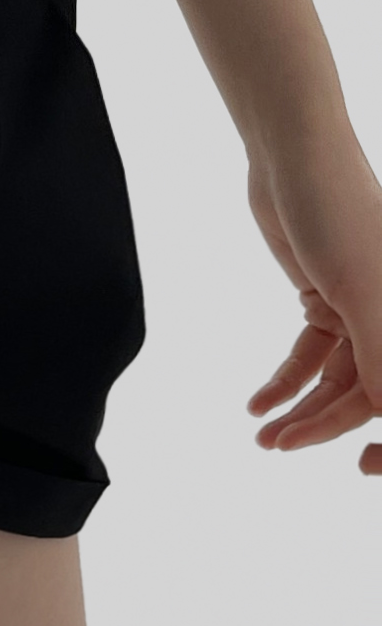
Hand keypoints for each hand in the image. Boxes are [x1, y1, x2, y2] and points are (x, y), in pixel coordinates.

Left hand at [244, 140, 381, 475]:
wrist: (293, 158)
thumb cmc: (339, 213)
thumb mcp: (360, 292)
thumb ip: (381, 358)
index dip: (381, 432)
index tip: (363, 468)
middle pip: (369, 391)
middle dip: (326, 424)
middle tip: (277, 447)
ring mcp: (362, 309)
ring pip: (336, 379)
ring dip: (300, 409)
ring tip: (261, 433)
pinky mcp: (326, 300)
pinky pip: (310, 356)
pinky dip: (285, 381)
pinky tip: (256, 404)